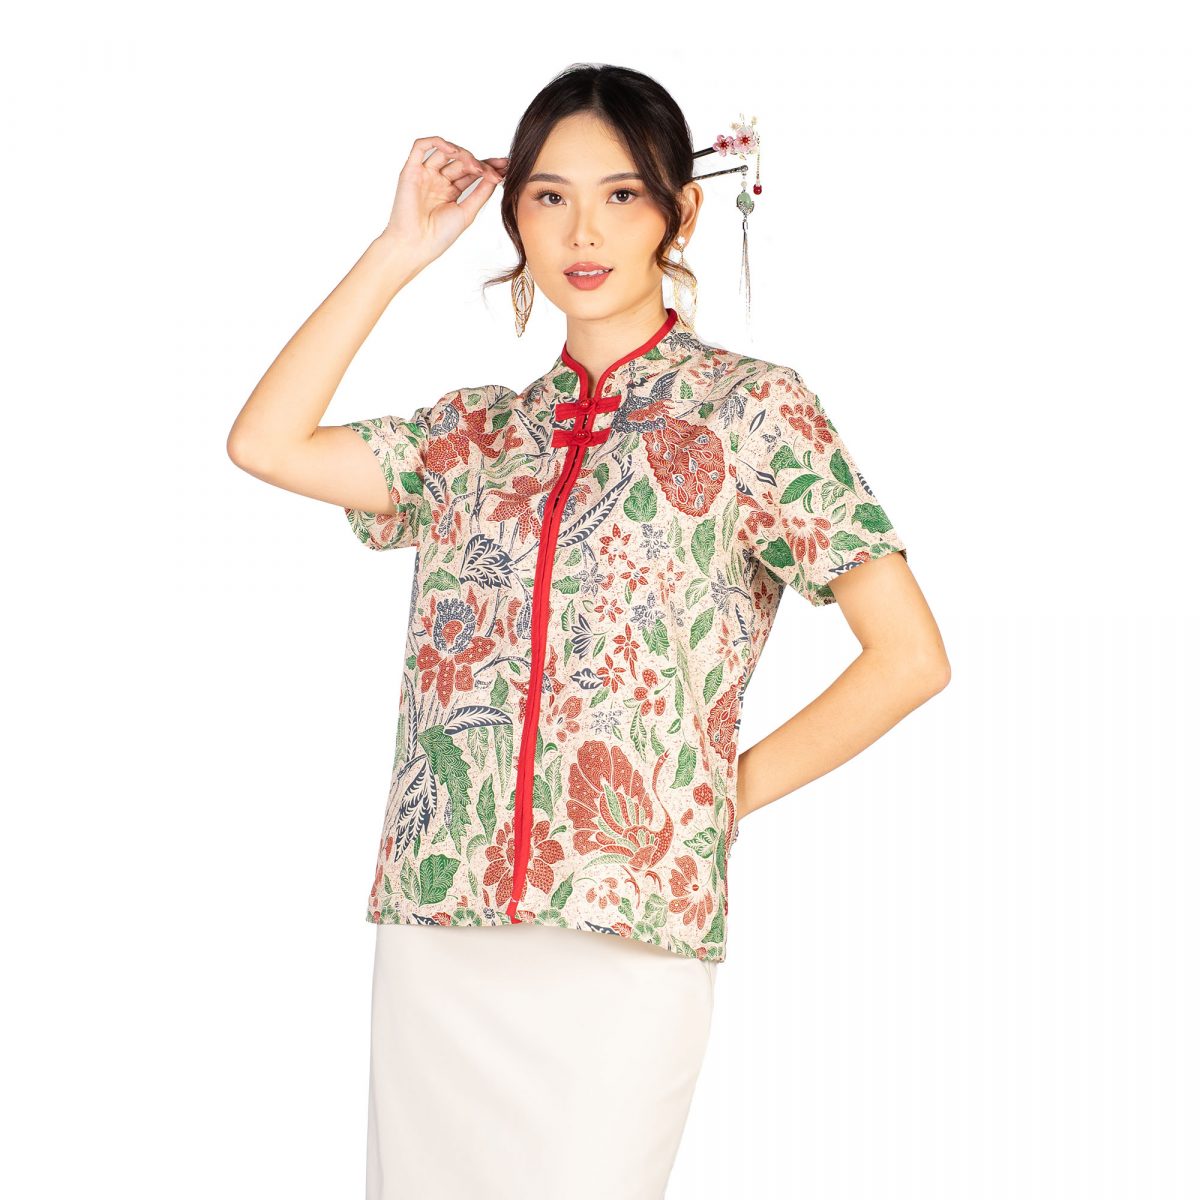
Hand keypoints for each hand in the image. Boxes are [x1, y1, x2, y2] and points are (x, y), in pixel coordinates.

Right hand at [383, 135, 507, 262]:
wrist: (416, 245)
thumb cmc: (439, 236)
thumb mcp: (467, 212)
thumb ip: (481, 193)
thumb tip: (496, 176)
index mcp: (450, 192)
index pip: (470, 172)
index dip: (487, 167)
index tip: (505, 167)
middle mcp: (437, 181)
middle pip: (460, 161)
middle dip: (479, 162)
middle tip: (494, 171)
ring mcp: (424, 175)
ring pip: (445, 151)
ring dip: (463, 154)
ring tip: (475, 167)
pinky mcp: (410, 170)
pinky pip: (421, 146)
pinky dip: (437, 142)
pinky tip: (453, 151)